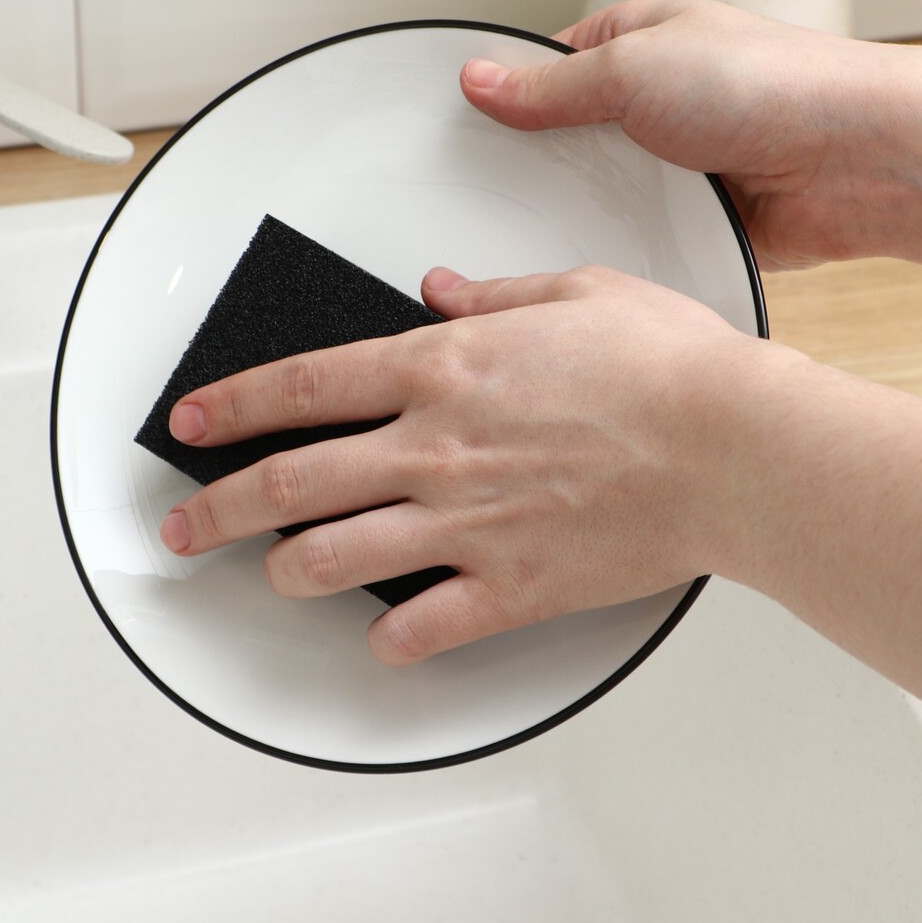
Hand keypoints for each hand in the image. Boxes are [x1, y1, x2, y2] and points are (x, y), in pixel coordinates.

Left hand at [159, 265, 767, 664]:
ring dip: (286, 573)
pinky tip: (384, 633)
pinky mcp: (511, 585)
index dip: (230, 404)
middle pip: (289, 484)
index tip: (190, 423)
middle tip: (183, 526)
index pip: (302, 385)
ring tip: (270, 577)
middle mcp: (435, 448)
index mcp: (443, 369)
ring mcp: (465, 523)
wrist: (738, 448)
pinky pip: (423, 626)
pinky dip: (391, 637)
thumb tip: (439, 285)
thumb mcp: (575, 291)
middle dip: (217, 508)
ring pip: (333, 560)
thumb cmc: (669, 366)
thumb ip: (492, 291)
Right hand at [460, 0, 921, 275]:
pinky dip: (612, 241)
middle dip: (536, 160)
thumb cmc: (769, 87)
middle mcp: (651, 100)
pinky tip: (584, 253)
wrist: (851, 163)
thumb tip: (480, 78)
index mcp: (635, 42)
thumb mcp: (632, 68)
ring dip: (577, 205)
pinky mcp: (688, 216)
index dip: (503, 92)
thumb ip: (549, 85)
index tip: (458, 124)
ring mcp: (668, 161)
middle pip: (565, 134)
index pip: (547, 64)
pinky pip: (630, 232)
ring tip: (530, 226)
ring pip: (594, 189)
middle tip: (485, 186)